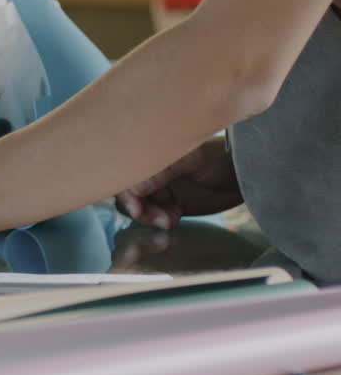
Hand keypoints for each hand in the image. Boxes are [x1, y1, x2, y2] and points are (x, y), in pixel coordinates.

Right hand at [116, 139, 240, 229]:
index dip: (128, 193)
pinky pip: (155, 214)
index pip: (129, 174)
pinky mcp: (171, 203)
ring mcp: (161, 187)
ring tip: (171, 220)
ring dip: (151, 216)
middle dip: (139, 208)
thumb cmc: (222, 159)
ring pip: (141, 206)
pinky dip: (161, 220)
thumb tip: (135, 188)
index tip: (137, 209)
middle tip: (160, 219)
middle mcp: (153, 171)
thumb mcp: (193, 161)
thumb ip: (163, 172)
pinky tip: (174, 219)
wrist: (246, 174)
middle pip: (130, 193)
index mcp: (154, 154)